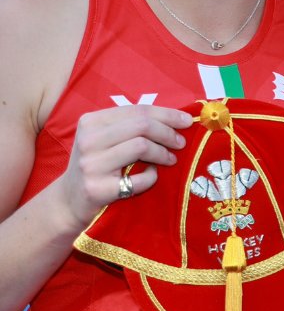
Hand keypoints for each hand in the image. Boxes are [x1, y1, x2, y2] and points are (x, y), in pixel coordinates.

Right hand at [61, 105, 192, 227]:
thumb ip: (132, 127)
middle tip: (181, 143)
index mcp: (91, 121)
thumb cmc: (96, 165)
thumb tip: (176, 119)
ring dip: (163, 153)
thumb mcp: (106, 139)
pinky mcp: (98, 189)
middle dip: (168, 133)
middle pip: (142, 125)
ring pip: (141, 146)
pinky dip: (152, 176)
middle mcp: (89, 140)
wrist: (69, 200)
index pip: (137, 110)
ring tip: (170, 159)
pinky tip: (151, 176)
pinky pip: (139, 178)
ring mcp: (91, 164)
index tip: (186, 121)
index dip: (167, 114)